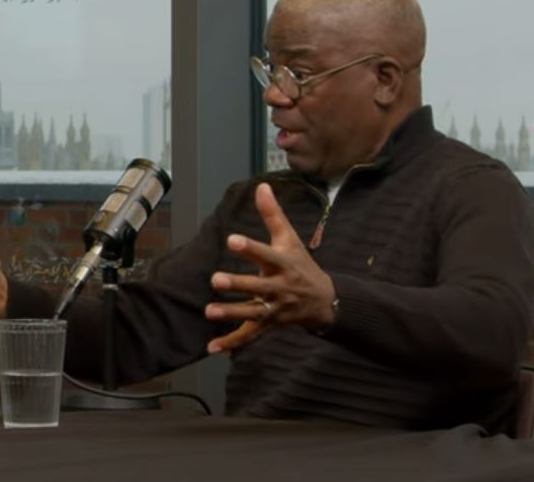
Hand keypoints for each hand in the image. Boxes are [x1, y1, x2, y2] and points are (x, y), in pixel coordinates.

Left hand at [205, 183, 336, 352]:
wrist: (324, 300)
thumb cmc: (300, 263)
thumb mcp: (290, 238)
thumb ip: (273, 214)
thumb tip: (262, 186)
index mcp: (284, 263)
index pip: (266, 254)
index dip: (250, 248)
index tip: (231, 239)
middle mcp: (280, 287)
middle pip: (259, 287)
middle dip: (238, 285)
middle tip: (216, 279)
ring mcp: (275, 308)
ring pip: (253, 313)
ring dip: (231, 314)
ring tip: (209, 311)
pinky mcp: (270, 324)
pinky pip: (250, 336)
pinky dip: (232, 343)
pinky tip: (212, 348)